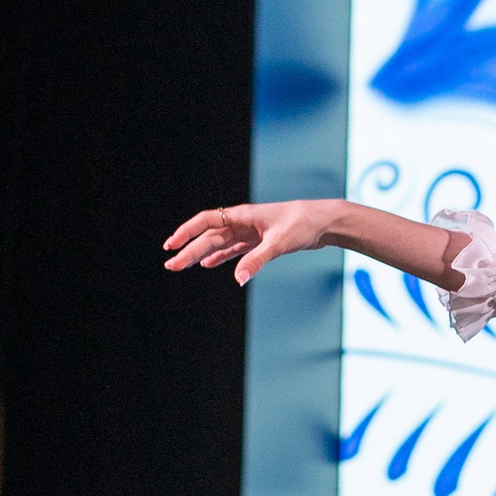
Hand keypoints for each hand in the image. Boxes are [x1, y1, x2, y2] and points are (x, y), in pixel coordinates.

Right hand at [164, 199, 339, 283]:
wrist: (323, 222)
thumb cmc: (302, 225)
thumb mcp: (278, 243)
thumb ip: (257, 261)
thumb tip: (239, 280)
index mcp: (242, 216)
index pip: (206, 221)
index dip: (186, 232)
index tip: (171, 245)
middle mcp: (243, 222)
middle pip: (209, 237)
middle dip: (189, 251)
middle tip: (172, 266)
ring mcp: (251, 232)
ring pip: (219, 244)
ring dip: (202, 255)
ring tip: (183, 266)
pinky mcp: (260, 242)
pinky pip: (234, 250)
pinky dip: (221, 257)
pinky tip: (209, 264)